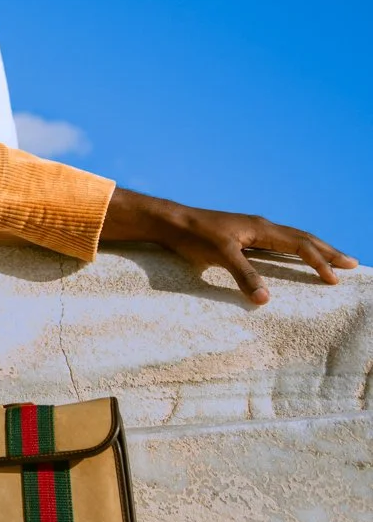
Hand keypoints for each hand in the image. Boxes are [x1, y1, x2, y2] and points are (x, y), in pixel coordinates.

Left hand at [101, 188, 356, 305]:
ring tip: (332, 259)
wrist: (170, 221)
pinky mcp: (243, 236)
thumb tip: (266, 299)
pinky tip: (295, 257)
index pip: (300, 245)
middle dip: (328, 251)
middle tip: (352, 263)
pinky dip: (295, 250)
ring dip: (314, 249)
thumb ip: (244, 275)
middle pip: (304, 238)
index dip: (319, 261)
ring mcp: (253, 229)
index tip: (335, 279)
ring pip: (293, 238)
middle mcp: (262, 225)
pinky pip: (278, 243)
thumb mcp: (220, 256)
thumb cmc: (194, 236)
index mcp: (262, 228)